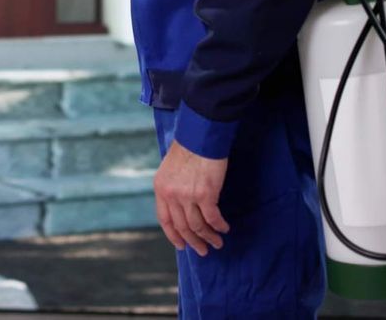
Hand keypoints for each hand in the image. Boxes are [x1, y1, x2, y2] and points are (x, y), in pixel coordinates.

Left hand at [154, 139, 230, 254]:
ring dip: (208, 237)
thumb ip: (172, 187)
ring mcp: (188, 196)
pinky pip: (212, 218)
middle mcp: (171, 195)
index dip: (173, 236)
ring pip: (198, 226)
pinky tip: (224, 228)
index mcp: (160, 188)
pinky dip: (219, 226)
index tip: (182, 246)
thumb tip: (179, 205)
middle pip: (182, 227)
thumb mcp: (169, 168)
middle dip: (194, 242)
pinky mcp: (206, 194)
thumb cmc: (188, 148)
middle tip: (203, 251)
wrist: (200, 135)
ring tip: (217, 243)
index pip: (165, 220)